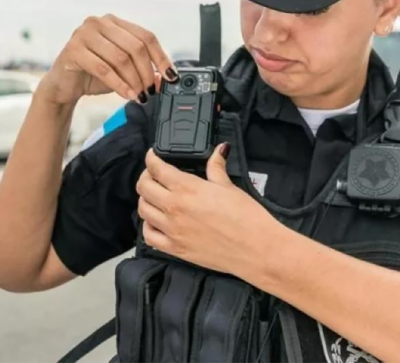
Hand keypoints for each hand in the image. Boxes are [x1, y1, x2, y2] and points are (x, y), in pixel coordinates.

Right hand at [39, 14, 178, 104]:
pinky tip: (127, 95)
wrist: (63, 86)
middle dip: (147, 72)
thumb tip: (165, 79)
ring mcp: (84, 34)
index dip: (161, 57)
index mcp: (115, 23)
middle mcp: (99, 22)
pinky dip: (119, 84)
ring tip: (140, 95)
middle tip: (152, 90)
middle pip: (136, 47)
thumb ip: (143, 72)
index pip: (146, 36)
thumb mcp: (123, 73)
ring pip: (121, 58)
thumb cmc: (92, 75)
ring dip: (134, 80)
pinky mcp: (73, 49)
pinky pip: (103, 68)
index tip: (171, 76)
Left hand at [136, 145, 277, 275]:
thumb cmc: (247, 218)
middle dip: (146, 177)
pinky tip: (156, 222)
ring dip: (146, 200)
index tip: (153, 156)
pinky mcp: (175, 249)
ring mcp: (172, 230)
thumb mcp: (229, 187)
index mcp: (188, 188)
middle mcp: (174, 208)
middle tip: (153, 175)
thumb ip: (217, 167)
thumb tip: (219, 149)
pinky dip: (148, 226)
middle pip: (144, 187)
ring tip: (155, 197)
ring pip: (143, 210)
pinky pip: (149, 236)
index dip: (151, 158)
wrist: (256, 249)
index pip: (157, 169)